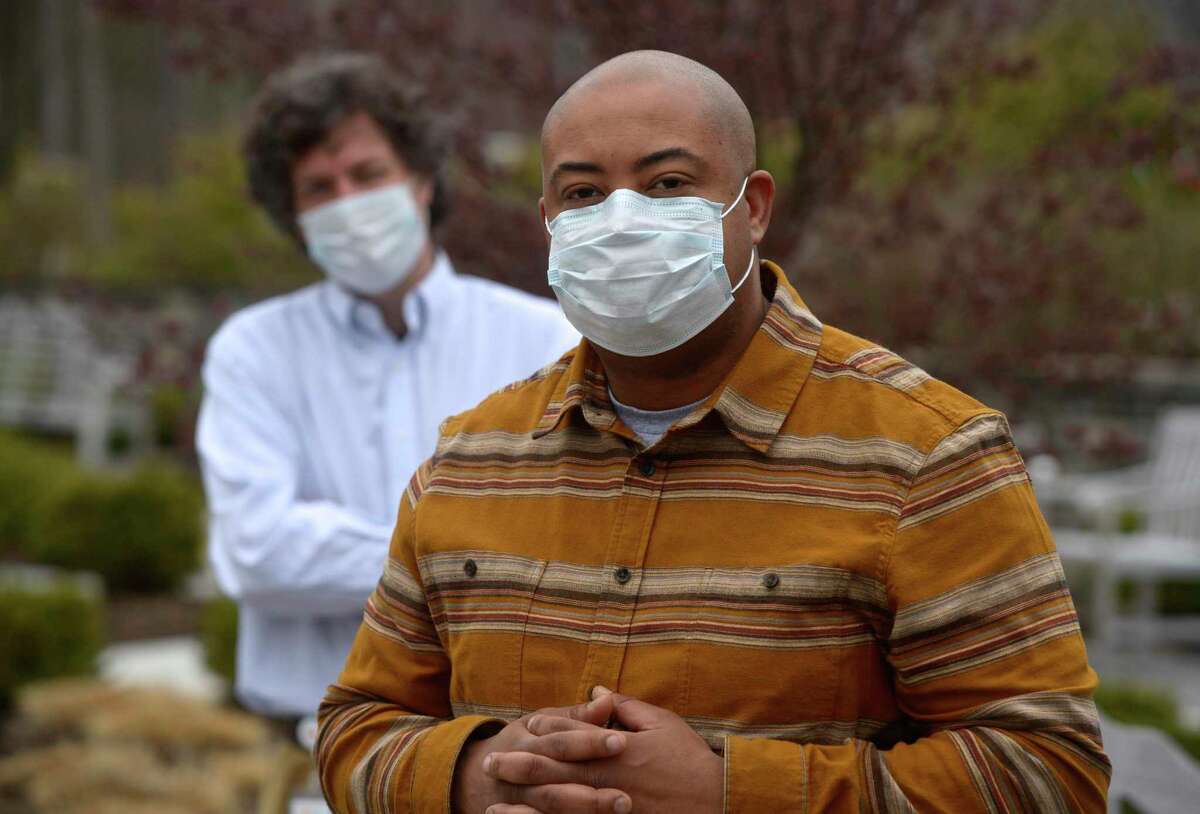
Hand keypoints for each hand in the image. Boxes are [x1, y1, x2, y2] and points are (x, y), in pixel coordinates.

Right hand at [452, 694, 632, 813]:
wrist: (476, 779)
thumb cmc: (522, 744)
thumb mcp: (541, 724)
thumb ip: (576, 716)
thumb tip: (607, 700)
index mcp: (527, 742)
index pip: (560, 742)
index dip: (590, 741)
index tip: (623, 742)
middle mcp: (519, 772)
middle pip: (556, 780)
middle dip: (590, 788)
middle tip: (627, 794)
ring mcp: (518, 800)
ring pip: (550, 806)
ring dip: (583, 808)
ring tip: (621, 807)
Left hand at [485, 688, 722, 813]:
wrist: (717, 802)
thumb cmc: (690, 760)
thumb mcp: (663, 723)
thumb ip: (626, 706)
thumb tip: (597, 689)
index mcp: (616, 748)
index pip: (572, 734)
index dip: (546, 728)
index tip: (525, 726)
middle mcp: (607, 778)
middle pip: (554, 770)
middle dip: (519, 766)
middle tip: (489, 764)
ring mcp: (608, 808)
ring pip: (557, 808)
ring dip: (523, 809)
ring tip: (492, 810)